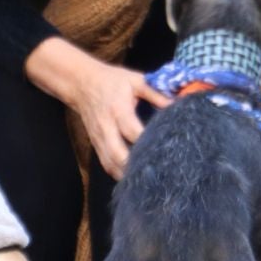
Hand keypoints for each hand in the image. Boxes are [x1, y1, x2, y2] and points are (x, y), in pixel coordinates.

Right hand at [25, 38, 170, 178]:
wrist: (82, 83)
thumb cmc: (112, 80)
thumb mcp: (136, 80)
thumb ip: (156, 93)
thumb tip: (178, 105)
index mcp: (118, 110)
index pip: (132, 132)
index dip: (148, 143)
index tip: (166, 150)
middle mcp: (106, 127)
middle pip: (117, 154)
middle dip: (135, 166)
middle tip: (157, 173)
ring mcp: (98, 138)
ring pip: (110, 163)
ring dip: (126, 173)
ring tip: (146, 180)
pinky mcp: (95, 143)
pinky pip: (105, 163)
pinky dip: (117, 172)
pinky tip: (131, 177)